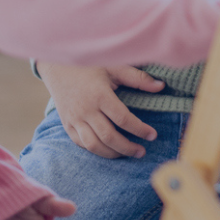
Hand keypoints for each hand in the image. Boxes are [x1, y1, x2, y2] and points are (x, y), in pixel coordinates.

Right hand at [39, 62, 165, 158]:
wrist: (57, 66)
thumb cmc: (90, 65)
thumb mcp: (114, 67)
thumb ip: (138, 78)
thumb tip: (161, 86)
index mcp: (100, 95)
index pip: (123, 119)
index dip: (139, 130)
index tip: (153, 135)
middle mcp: (85, 110)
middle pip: (108, 136)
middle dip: (127, 148)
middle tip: (142, 152)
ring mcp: (74, 119)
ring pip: (93, 145)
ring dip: (112, 153)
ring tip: (127, 154)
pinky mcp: (67, 124)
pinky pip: (81, 143)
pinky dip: (96, 150)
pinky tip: (109, 150)